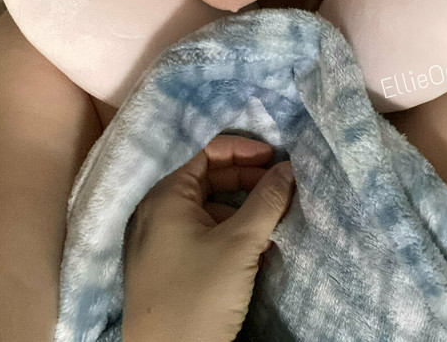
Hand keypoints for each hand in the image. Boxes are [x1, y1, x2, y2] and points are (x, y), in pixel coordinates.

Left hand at [121, 134, 296, 341]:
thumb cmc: (198, 295)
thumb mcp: (240, 244)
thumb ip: (266, 201)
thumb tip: (289, 168)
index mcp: (167, 196)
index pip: (208, 153)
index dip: (245, 151)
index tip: (278, 160)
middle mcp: (157, 211)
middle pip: (208, 179)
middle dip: (248, 181)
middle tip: (281, 191)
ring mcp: (158, 241)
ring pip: (207, 209)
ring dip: (241, 210)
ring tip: (272, 224)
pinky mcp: (165, 267)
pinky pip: (200, 234)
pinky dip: (227, 233)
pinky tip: (253, 250)